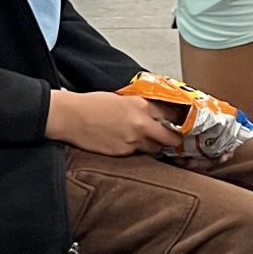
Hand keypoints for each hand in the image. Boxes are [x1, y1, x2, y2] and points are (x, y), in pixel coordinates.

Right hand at [45, 90, 184, 157]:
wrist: (72, 117)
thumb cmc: (92, 104)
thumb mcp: (122, 98)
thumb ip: (140, 106)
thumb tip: (154, 113)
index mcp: (142, 106)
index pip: (173, 114)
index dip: (178, 119)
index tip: (181, 121)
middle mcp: (141, 124)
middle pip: (171, 137)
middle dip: (175, 139)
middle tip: (174, 139)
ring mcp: (132, 141)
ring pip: (155, 149)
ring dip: (154, 146)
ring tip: (146, 140)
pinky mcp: (122, 153)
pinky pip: (137, 154)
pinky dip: (136, 151)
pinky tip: (127, 144)